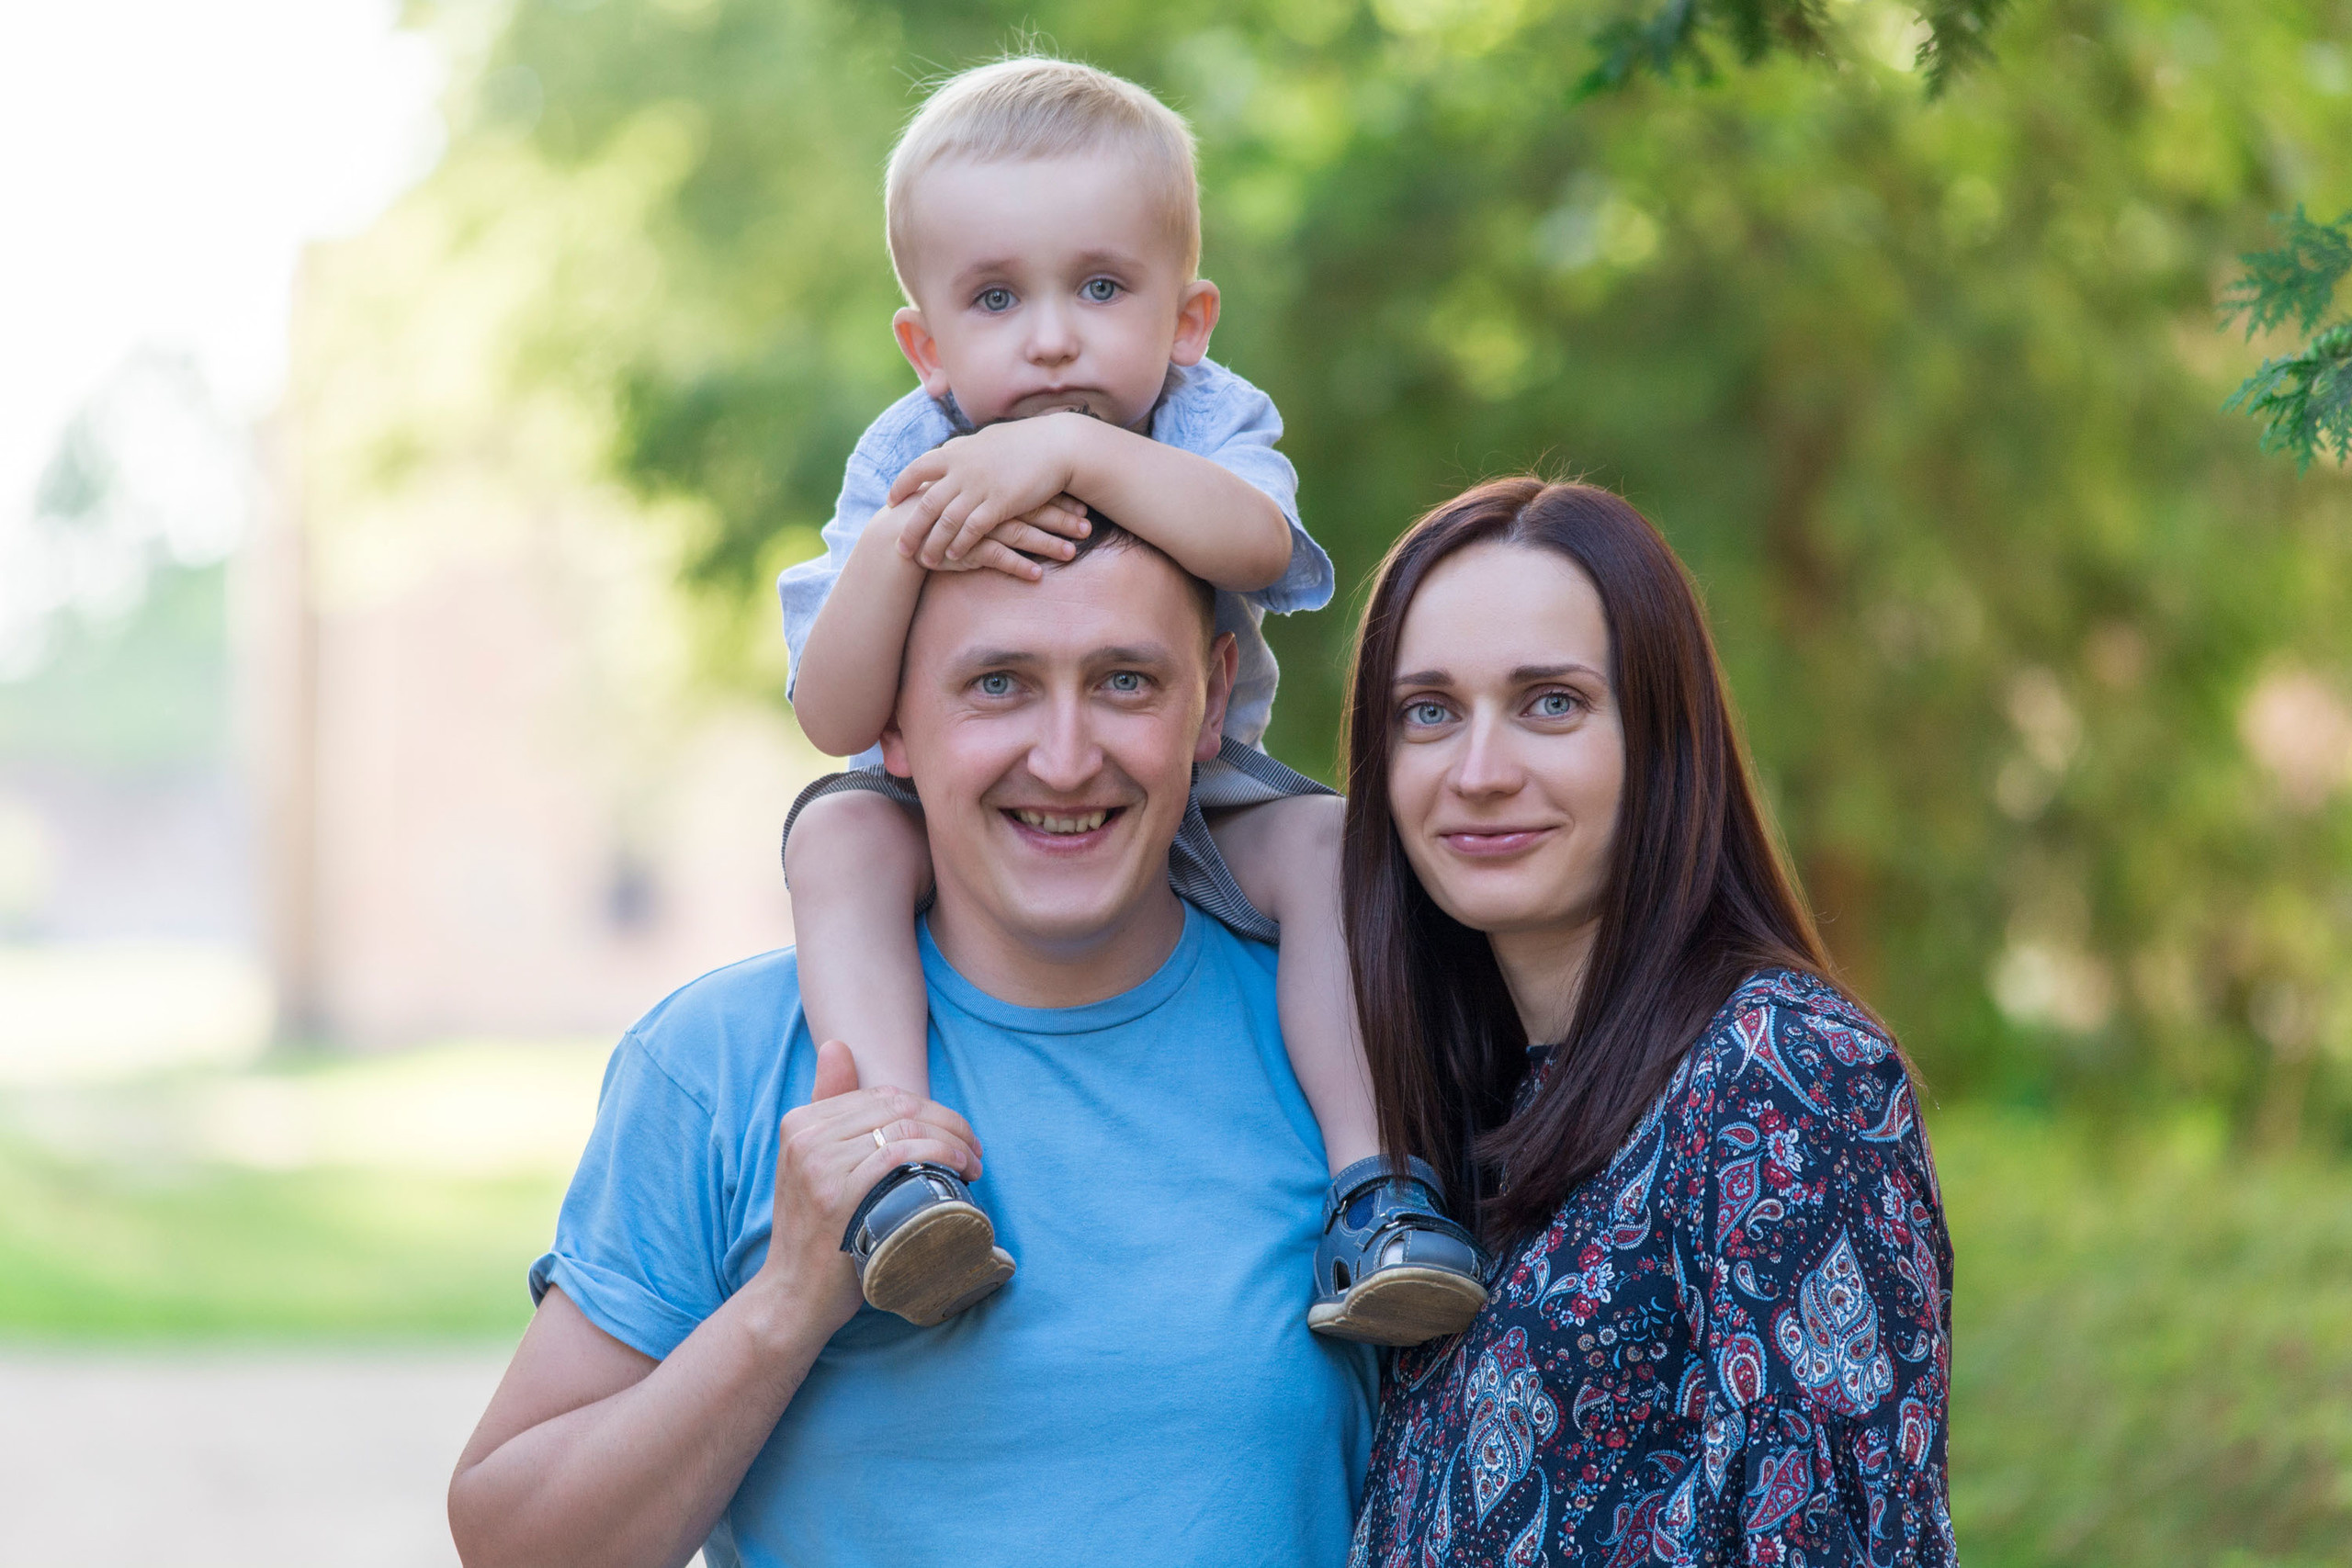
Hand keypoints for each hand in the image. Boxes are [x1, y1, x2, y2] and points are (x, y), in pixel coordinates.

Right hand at [752, 1040, 984, 1333]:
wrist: (792, 1295)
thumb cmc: (817, 1232)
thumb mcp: (812, 1165)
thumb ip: (826, 1108)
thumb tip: (837, 1046)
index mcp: (800, 1121)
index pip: (882, 1095)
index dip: (929, 1108)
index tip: (958, 1133)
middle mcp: (804, 1135)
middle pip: (896, 1107)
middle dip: (948, 1121)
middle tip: (974, 1148)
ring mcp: (817, 1165)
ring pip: (903, 1127)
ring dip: (952, 1139)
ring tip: (973, 1162)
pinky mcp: (836, 1195)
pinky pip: (898, 1154)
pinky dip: (937, 1153)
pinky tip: (959, 1167)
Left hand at [886, 417, 1089, 565]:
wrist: (1057, 445)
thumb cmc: (1025, 442)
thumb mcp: (986, 439)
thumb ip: (963, 449)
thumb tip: (947, 450)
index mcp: (956, 452)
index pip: (917, 469)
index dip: (901, 486)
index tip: (891, 502)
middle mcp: (962, 470)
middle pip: (926, 504)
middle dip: (911, 529)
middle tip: (901, 547)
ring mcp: (979, 487)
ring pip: (945, 522)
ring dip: (933, 544)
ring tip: (925, 561)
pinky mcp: (998, 504)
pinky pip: (971, 530)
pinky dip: (959, 544)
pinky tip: (953, 557)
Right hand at [903, 495, 1092, 579]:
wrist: (903, 528)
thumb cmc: (940, 509)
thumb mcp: (968, 491)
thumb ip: (994, 488)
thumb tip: (1023, 485)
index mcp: (992, 486)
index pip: (1032, 490)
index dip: (1059, 500)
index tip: (1083, 506)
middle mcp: (987, 504)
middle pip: (1032, 510)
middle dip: (1062, 520)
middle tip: (1088, 528)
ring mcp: (977, 527)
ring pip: (1019, 534)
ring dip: (1047, 544)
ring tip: (1072, 553)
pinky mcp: (966, 549)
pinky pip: (997, 558)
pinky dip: (1018, 567)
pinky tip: (1037, 575)